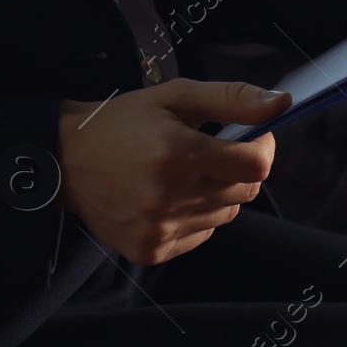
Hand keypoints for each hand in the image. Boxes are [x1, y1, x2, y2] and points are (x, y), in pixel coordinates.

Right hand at [59, 80, 291, 264]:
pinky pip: (203, 234)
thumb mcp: (176, 96)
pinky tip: (170, 197)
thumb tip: (282, 104)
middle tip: (213, 152)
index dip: (263, 147)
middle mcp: (167, 196)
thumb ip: (233, 98)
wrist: (65, 161)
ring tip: (185, 173)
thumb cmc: (123, 122)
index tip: (255, 137)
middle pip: (245, 191)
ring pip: (227, 215)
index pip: (256, 165)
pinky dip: (197, 216)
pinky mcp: (150, 250)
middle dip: (239, 169)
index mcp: (176, 153)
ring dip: (219, 193)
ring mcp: (158, 229)